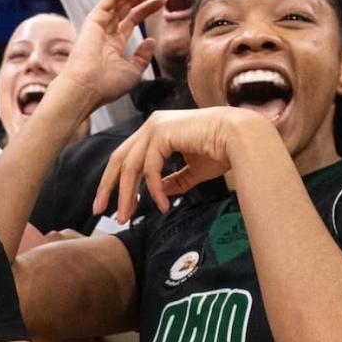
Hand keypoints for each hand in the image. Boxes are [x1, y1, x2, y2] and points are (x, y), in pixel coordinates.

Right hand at [53, 0, 168, 110]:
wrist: (87, 90)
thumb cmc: (106, 86)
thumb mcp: (133, 72)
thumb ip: (142, 56)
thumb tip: (151, 41)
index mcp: (113, 40)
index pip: (134, 14)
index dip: (151, 4)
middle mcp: (106, 28)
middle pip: (130, 0)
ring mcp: (99, 22)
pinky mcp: (93, 18)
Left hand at [92, 104, 272, 225]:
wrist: (241, 138)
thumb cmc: (222, 151)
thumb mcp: (192, 171)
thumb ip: (174, 181)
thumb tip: (158, 195)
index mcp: (157, 130)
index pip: (127, 157)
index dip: (115, 181)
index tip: (109, 204)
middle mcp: (152, 125)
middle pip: (119, 159)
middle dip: (108, 187)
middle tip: (100, 211)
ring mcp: (155, 126)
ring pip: (130, 166)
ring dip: (127, 194)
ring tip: (126, 217)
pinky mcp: (162, 133)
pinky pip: (150, 168)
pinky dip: (153, 189)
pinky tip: (163, 205)